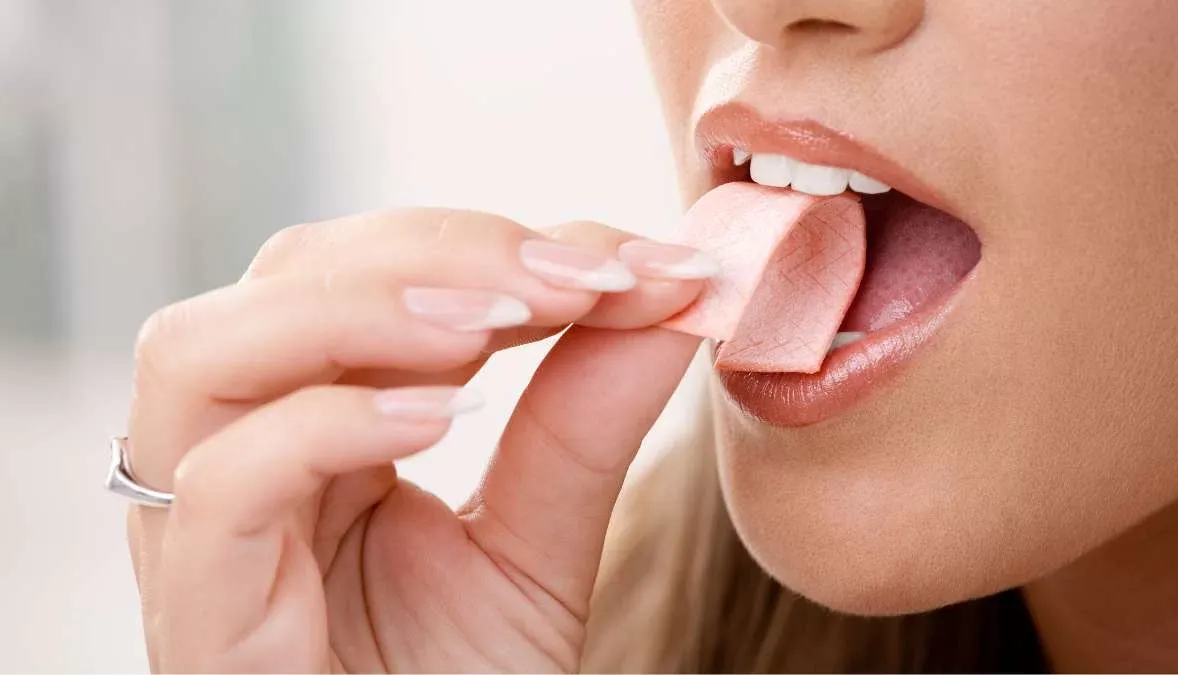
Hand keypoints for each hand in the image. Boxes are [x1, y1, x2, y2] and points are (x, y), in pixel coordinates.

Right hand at [123, 208, 705, 671]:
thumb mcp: (540, 545)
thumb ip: (585, 422)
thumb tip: (668, 290)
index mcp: (310, 427)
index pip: (363, 274)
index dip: (489, 242)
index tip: (633, 260)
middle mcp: (236, 458)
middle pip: (282, 280)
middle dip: (439, 252)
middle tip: (582, 276)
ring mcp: (199, 539)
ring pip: (204, 353)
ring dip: (367, 307)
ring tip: (503, 321)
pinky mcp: (201, 625)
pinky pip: (218, 490)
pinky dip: (328, 426)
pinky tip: (441, 418)